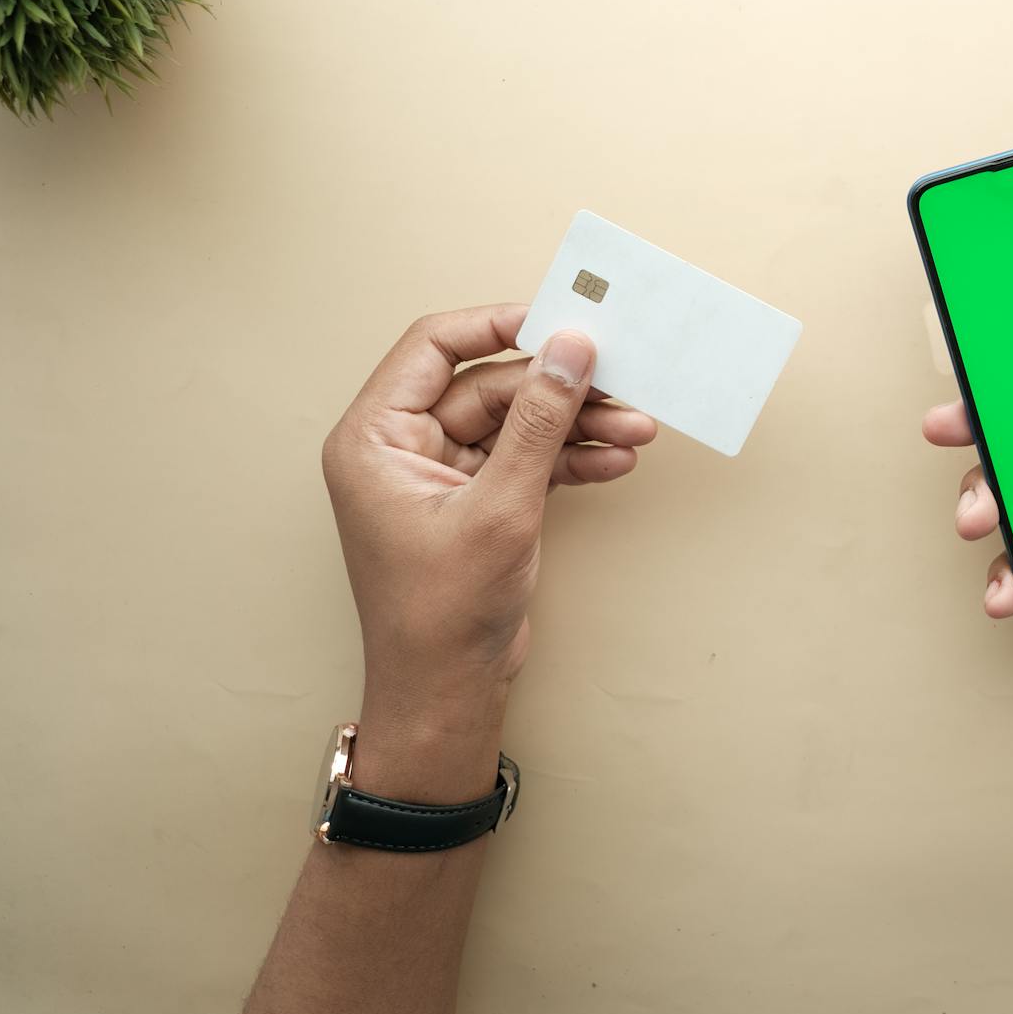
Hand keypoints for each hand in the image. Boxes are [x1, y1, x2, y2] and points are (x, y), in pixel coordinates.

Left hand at [320, 304, 656, 792]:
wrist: (447, 693)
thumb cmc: (442, 614)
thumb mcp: (500, 507)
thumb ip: (538, 421)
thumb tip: (571, 350)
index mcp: (375, 437)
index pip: (434, 346)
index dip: (500, 325)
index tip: (562, 321)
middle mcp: (402, 448)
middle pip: (489, 386)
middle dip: (560, 390)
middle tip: (623, 384)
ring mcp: (442, 476)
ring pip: (517, 423)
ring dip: (577, 425)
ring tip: (637, 427)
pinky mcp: (478, 503)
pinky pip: (527, 459)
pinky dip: (571, 458)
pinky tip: (616, 458)